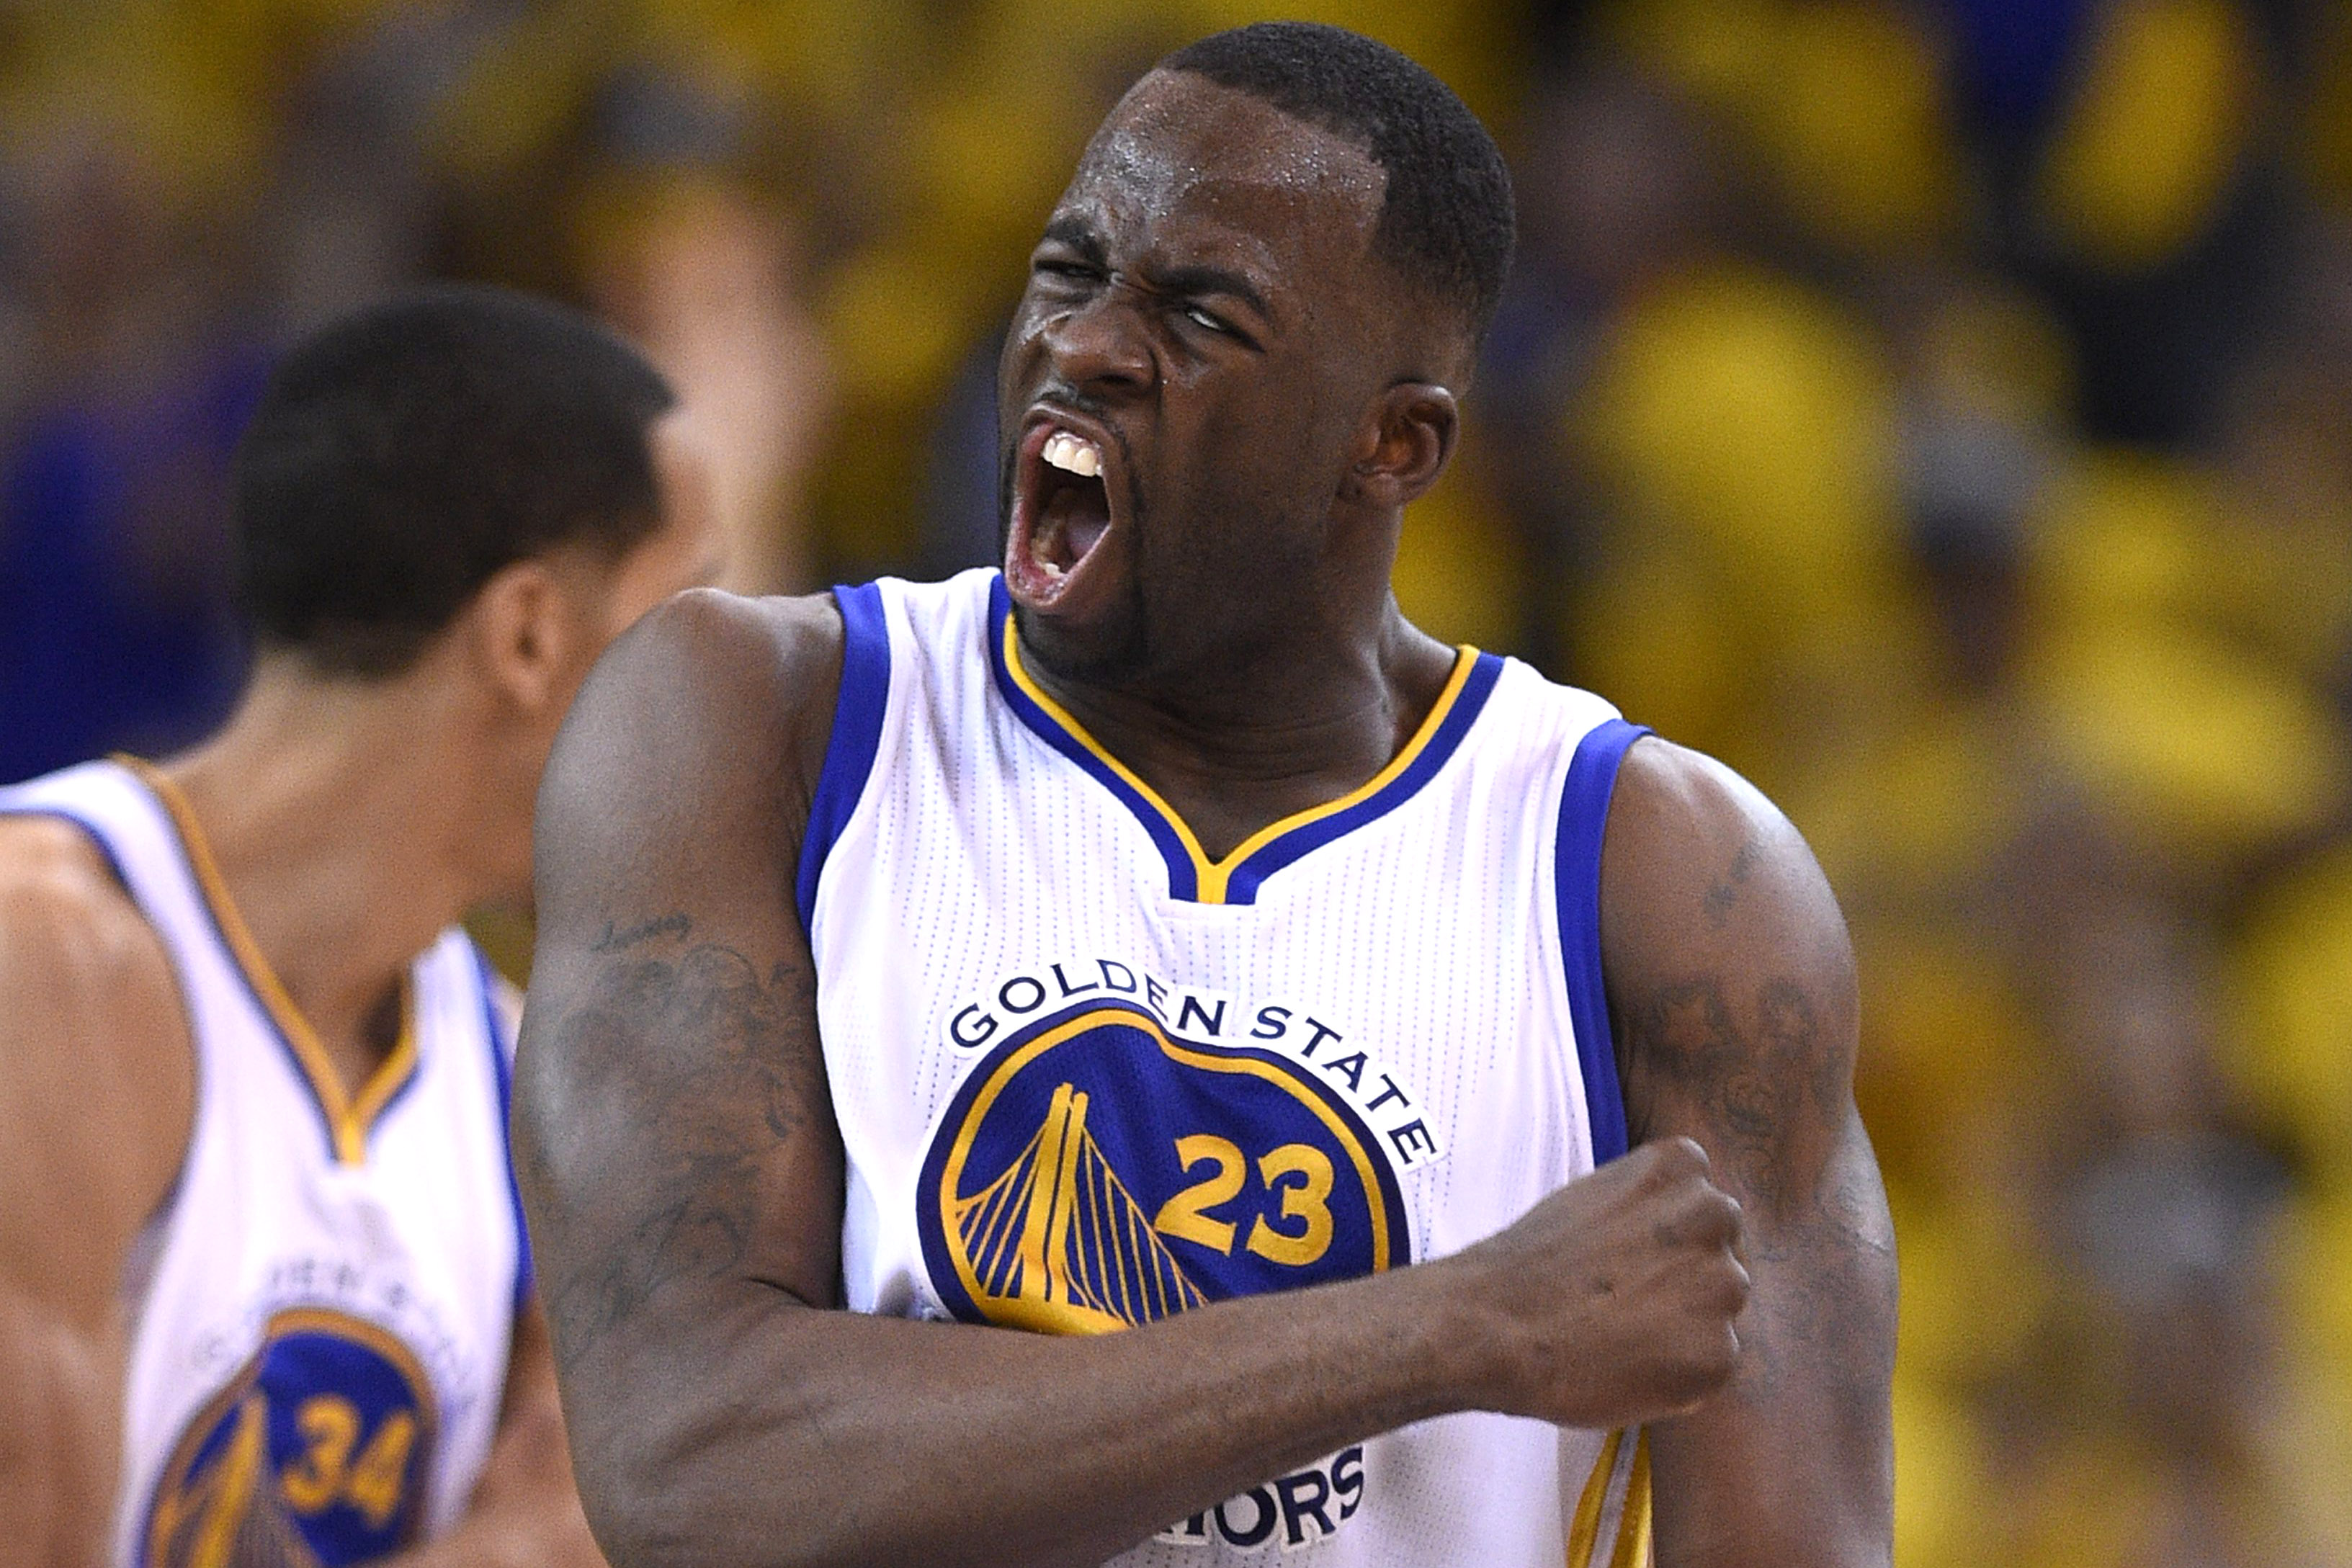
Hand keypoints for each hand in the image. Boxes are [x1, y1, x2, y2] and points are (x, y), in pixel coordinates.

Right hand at [1439, 1136, 1747, 1428]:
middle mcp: (1715, 1213)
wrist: (1496, 1325)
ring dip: (1685, 1327)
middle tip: (1624, 1305)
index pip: (1703, 1209)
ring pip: (1720, 1311)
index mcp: (1683, 1165)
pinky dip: (1677, 1374)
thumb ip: (1651, 1208)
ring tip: (1620, 1335)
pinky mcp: (1719, 1352)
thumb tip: (1679, 1243)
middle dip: (1686, 1282)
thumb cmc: (1533, 1264)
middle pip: (1721, 1255)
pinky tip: (1625, 1364)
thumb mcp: (1596, 1197)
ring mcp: (1723, 1283)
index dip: (1666, 1244)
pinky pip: (1711, 1364)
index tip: (1628, 1264)